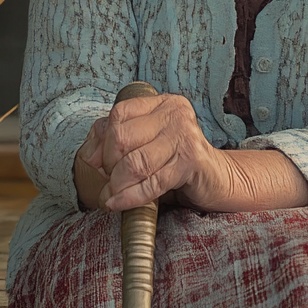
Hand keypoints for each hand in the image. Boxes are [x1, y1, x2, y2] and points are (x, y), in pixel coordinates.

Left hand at [76, 93, 226, 211]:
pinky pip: (151, 183)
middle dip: (109, 164)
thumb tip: (90, 154)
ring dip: (116, 184)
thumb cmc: (178, 160)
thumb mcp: (149, 143)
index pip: (119, 113)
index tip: (99, 162)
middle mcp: (175, 114)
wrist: (217, 178)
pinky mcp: (190, 163)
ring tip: (112, 194)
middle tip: (110, 179)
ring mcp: (185, 137)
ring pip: (134, 162)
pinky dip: (129, 197)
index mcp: (163, 103)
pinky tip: (117, 203)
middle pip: (122, 136)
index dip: (103, 140)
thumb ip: (119, 140)